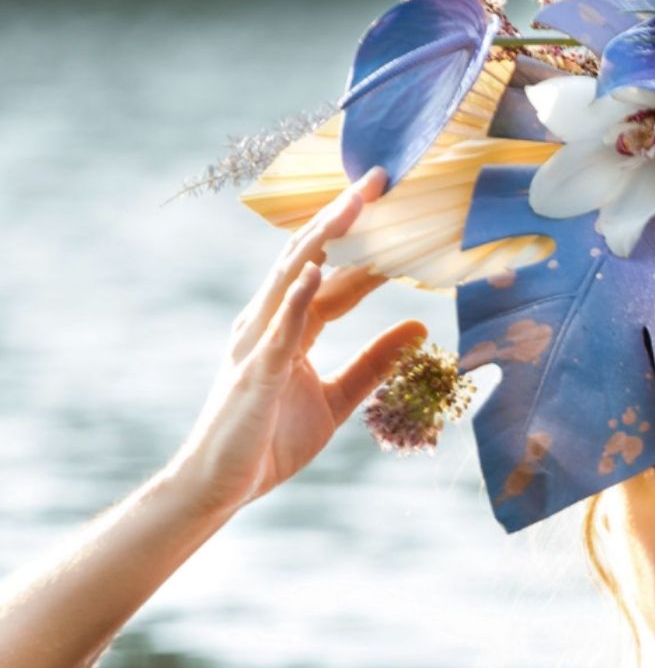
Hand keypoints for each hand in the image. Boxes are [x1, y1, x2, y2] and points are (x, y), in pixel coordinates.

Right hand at [168, 168, 427, 514]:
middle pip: (310, 259)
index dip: (366, 246)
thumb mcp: (337, 399)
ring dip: (324, 240)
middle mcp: (268, 323)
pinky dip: (296, 297)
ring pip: (292, 278)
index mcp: (289, 328)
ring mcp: (257, 343)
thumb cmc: (269, 441)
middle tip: (380, 181)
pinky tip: (316, 271)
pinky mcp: (256, 372)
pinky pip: (279, 329)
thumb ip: (375, 362)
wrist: (223, 486)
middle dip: (344, 220)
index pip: (333, 276)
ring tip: (354, 205)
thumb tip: (418, 326)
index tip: (398, 213)